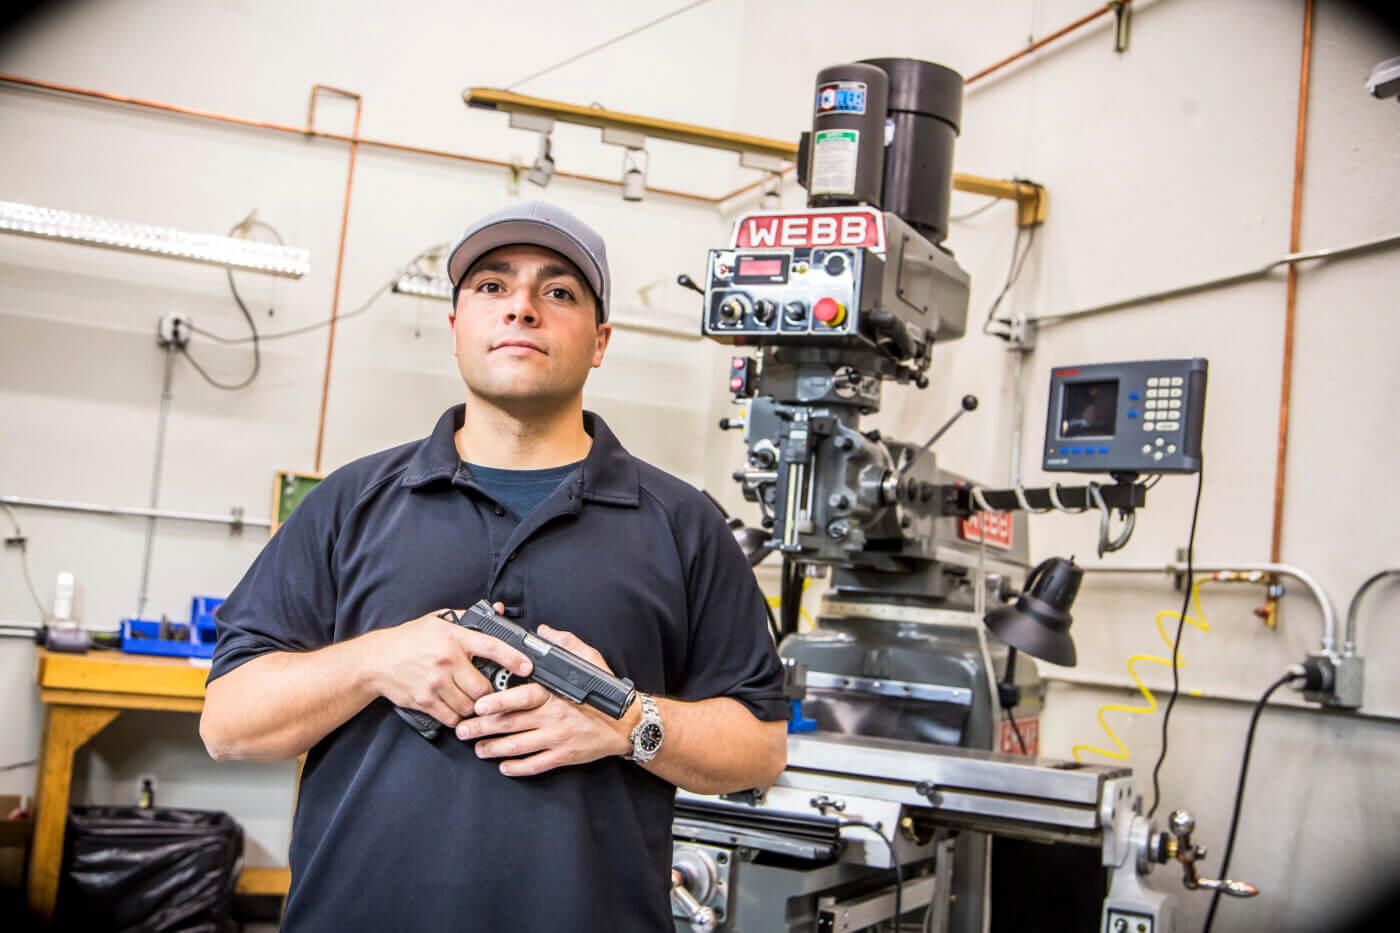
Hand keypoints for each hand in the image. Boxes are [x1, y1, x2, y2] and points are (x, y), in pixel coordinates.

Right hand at [369, 604, 531, 728]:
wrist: (375, 660)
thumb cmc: (409, 639)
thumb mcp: (438, 621)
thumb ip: (468, 618)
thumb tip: (498, 611)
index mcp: (453, 637)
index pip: (491, 646)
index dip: (513, 658)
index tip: (527, 667)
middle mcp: (446, 660)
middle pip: (483, 687)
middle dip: (488, 692)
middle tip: (487, 690)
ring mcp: (435, 683)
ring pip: (469, 705)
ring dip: (474, 706)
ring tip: (470, 699)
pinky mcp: (425, 701)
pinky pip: (452, 717)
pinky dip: (457, 716)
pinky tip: (455, 707)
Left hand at [455, 625, 634, 776]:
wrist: (625, 725)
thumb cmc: (605, 692)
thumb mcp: (589, 660)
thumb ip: (564, 644)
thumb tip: (543, 632)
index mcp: (554, 694)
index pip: (520, 698)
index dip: (496, 703)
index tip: (477, 706)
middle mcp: (552, 717)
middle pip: (509, 724)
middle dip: (481, 728)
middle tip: (463, 730)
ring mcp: (556, 739)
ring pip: (517, 747)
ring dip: (493, 749)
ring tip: (478, 749)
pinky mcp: (563, 756)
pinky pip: (534, 765)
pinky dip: (516, 768)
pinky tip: (504, 766)